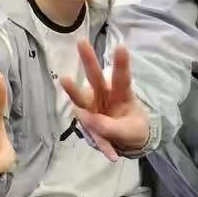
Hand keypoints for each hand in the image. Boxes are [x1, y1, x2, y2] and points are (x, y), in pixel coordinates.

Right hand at [60, 41, 150, 161]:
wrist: (126, 143)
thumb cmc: (132, 128)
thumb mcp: (132, 131)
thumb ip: (112, 127)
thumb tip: (89, 119)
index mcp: (121, 94)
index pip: (122, 77)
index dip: (121, 63)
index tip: (121, 46)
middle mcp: (104, 96)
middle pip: (95, 77)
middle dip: (88, 60)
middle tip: (81, 42)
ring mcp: (92, 107)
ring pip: (81, 97)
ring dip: (74, 89)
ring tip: (65, 79)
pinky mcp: (86, 120)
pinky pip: (88, 130)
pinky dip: (101, 143)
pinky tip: (112, 154)